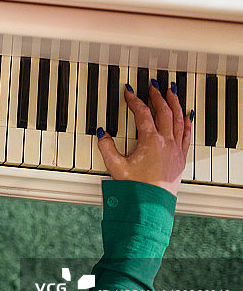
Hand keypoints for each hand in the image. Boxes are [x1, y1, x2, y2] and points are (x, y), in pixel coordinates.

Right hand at [97, 81, 191, 195]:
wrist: (151, 205)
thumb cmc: (136, 188)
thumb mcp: (115, 166)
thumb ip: (106, 147)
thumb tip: (102, 133)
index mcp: (150, 141)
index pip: (142, 114)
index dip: (134, 100)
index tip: (129, 92)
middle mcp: (166, 142)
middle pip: (164, 111)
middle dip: (157, 96)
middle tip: (153, 85)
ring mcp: (176, 149)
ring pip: (178, 119)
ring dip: (175, 103)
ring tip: (172, 92)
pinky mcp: (181, 157)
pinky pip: (187, 134)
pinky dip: (187, 122)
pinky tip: (187, 115)